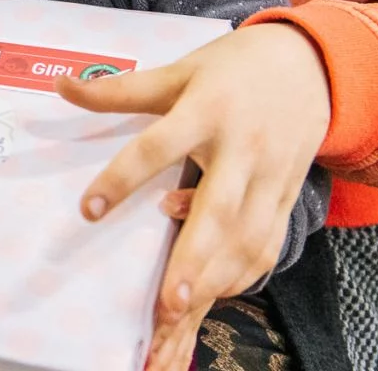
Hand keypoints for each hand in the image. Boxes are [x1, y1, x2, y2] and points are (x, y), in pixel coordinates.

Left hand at [55, 23, 329, 370]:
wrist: (313, 65)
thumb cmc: (234, 68)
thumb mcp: (179, 70)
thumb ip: (121, 89)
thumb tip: (63, 86)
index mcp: (206, 110)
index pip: (157, 147)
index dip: (123, 178)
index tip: (89, 210)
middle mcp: (242, 148)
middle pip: (218, 209)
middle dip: (193, 257)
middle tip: (168, 304)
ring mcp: (270, 176)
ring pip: (247, 236)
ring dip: (216, 277)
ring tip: (182, 312)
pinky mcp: (288, 196)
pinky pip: (269, 243)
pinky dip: (244, 273)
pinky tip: (217, 295)